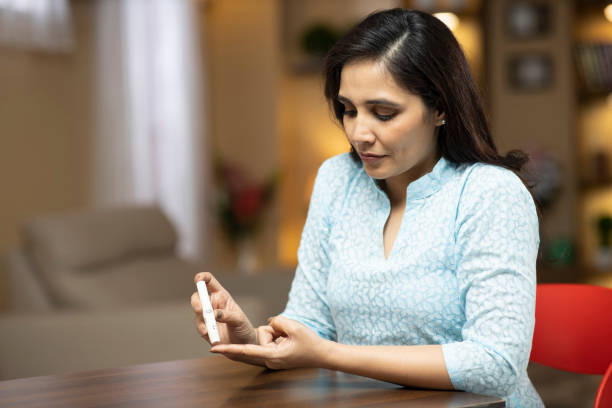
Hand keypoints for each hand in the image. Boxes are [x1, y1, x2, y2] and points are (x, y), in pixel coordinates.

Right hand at [191, 272, 255, 345]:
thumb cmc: (243, 328)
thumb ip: (227, 315)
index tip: (198, 279)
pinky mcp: (204, 328)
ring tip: (208, 328)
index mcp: (221, 296)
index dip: (202, 278)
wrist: (243, 345)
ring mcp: (207, 316)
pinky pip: (199, 326)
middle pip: (198, 296)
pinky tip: (208, 333)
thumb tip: (214, 314)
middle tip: (201, 310)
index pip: (209, 282)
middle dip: (197, 302)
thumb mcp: (239, 320)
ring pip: (197, 312)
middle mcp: (212, 304)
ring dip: (201, 318)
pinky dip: (202, 328)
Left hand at [210, 316, 331, 369]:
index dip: (229, 349)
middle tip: (287, 335)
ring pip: (266, 336)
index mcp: (272, 355)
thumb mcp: (293, 326)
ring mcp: (272, 359)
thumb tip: (269, 322)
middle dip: (272, 331)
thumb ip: (276, 321)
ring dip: (278, 332)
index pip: (245, 350)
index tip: (213, 349)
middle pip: (259, 337)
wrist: (323, 355)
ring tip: (292, 337)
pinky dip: (280, 335)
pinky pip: (271, 339)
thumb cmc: (310, 342)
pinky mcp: (276, 355)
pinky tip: (291, 339)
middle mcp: (269, 359)